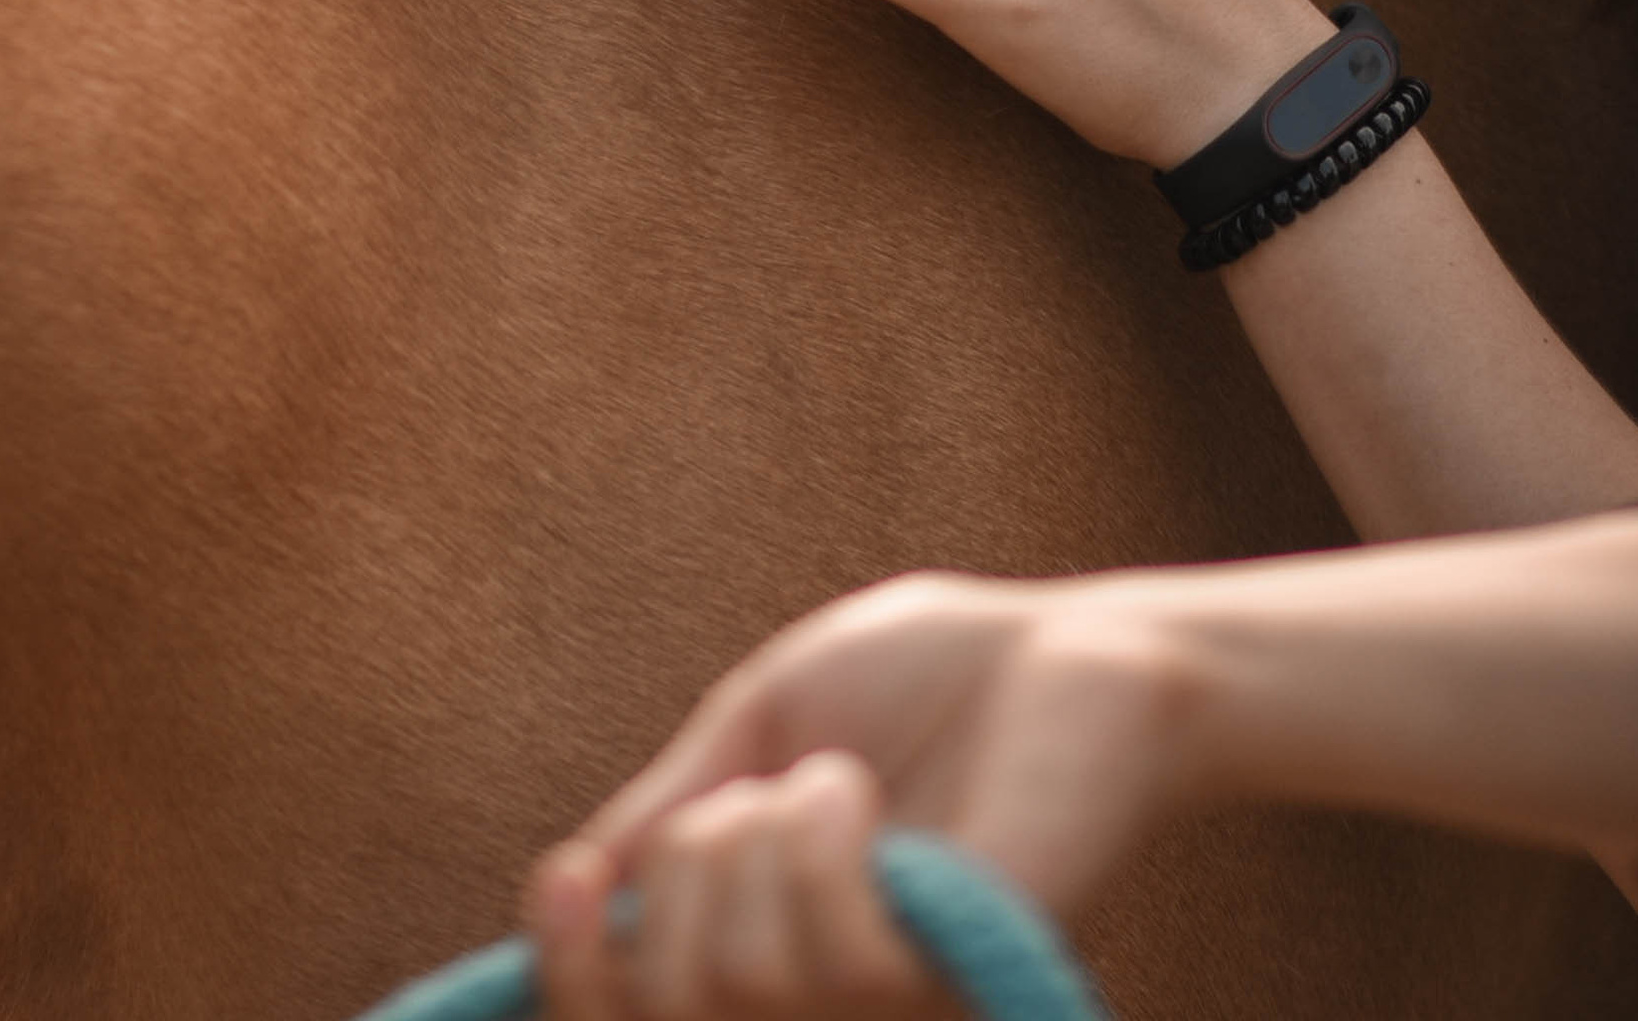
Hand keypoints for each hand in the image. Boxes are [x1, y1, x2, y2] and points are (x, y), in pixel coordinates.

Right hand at [526, 570, 1197, 1020]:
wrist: (1073, 652)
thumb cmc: (930, 677)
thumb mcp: (765, 717)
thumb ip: (670, 803)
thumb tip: (568, 893)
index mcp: (766, 940)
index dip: (572, 978)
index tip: (565, 882)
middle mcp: (823, 999)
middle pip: (669, 1004)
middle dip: (677, 872)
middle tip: (753, 791)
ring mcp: (892, 1004)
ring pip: (743, 977)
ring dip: (760, 834)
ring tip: (838, 779)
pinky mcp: (955, 980)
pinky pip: (835, 955)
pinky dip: (821, 841)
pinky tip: (863, 796)